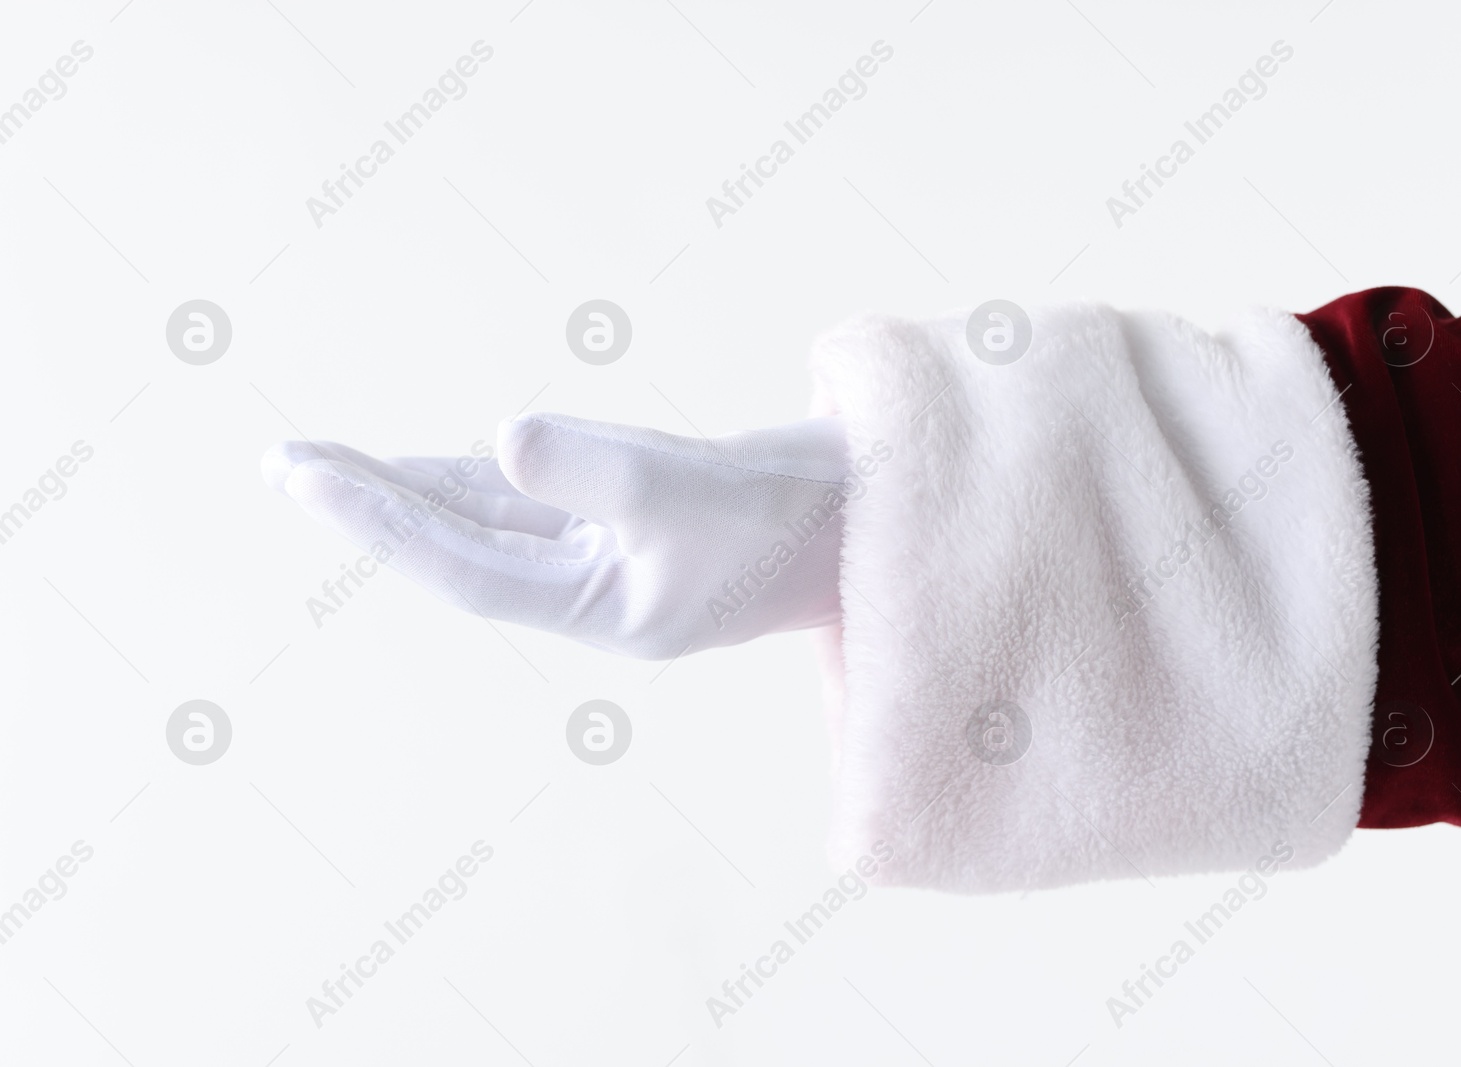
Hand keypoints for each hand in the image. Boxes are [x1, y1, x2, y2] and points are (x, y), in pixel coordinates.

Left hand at [262, 413, 851, 658]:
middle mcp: (590, 590)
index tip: (306, 472)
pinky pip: (528, 500)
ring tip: (329, 464)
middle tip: (285, 464)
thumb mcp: (698, 492)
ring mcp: (606, 555)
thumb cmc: (795, 518)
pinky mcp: (624, 520)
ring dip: (412, 491)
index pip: (466, 568)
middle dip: (374, 506)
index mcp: (601, 610)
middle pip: (460, 546)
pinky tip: (429, 463)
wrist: (867, 516)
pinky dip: (473, 478)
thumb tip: (501, 439)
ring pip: (487, 521)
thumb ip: (601, 469)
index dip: (384, 521)